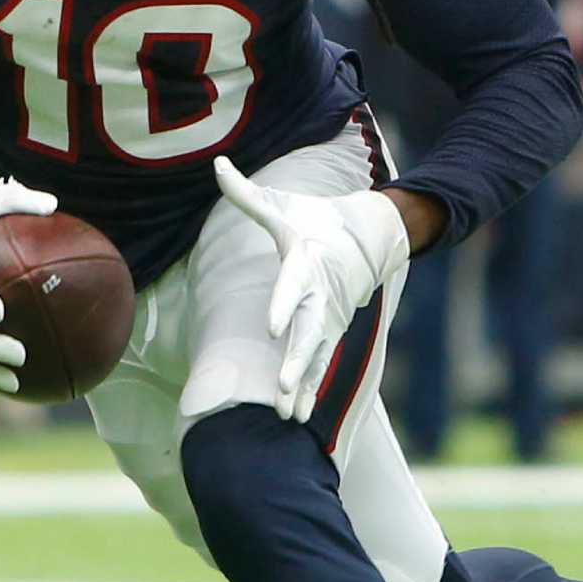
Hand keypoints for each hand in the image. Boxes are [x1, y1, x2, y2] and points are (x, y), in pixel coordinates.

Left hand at [214, 157, 409, 421]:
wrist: (366, 233)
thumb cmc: (313, 218)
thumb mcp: (280, 204)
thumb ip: (245, 193)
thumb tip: (216, 164)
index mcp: (306, 263)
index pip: (293, 287)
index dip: (283, 306)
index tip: (272, 328)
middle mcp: (320, 295)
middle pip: (310, 332)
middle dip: (297, 361)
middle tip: (282, 386)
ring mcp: (329, 316)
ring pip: (316, 356)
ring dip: (302, 387)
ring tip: (288, 417)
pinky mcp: (331, 330)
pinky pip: (320, 364)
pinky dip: (309, 390)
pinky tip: (295, 417)